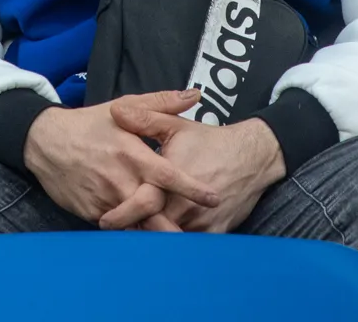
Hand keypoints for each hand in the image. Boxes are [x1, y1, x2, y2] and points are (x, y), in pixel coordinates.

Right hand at [22, 90, 220, 227]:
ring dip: (154, 233)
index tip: (213, 198)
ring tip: (175, 246)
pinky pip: (117, 228)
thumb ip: (161, 103)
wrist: (45, 142)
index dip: (191, 188)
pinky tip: (145, 237)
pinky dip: (132, 232)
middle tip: (198, 237)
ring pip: (136, 223)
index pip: (167, 175)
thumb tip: (195, 95)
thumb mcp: (123, 107)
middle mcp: (120, 179)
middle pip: (153, 209)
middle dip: (175, 225)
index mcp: (131, 153)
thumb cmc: (89, 124)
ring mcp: (105, 198)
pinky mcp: (92, 212)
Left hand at [108, 102, 285, 232]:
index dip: (122, 214)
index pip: (140, 203)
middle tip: (117, 234)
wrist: (252, 156)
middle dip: (136, 231)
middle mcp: (185, 203)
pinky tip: (165, 244)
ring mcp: (201, 220)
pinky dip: (177, 246)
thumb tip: (115, 111)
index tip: (105, 220)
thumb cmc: (210, 141)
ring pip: (170, 239)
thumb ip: (145, 118)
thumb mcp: (176, 125)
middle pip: (153, 226)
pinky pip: (191, 246)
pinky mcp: (215, 232)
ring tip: (137, 239)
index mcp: (171, 177)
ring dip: (155, 239)